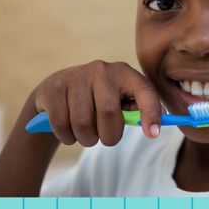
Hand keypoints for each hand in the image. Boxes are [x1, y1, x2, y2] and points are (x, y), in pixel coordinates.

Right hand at [31, 60, 161, 146]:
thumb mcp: (120, 101)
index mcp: (124, 73)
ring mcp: (75, 76)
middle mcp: (101, 70)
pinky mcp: (54, 87)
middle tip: (104, 137)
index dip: (151, 113)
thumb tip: (154, 129)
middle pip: (108, 113)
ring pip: (82, 123)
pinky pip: (61, 125)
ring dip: (86, 139)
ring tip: (85, 133)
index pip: (144, 90)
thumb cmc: (97, 100)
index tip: (152, 135)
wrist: (58, 89)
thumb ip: (137, 111)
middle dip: (108, 137)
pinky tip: (68, 128)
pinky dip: (66, 137)